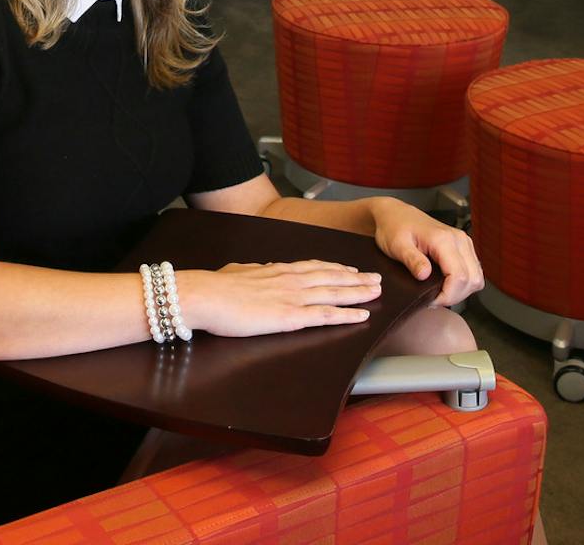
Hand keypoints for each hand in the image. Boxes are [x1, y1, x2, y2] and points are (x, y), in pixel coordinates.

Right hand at [173, 261, 380, 337]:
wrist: (206, 294)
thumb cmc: (216, 286)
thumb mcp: (236, 272)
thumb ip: (250, 272)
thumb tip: (252, 270)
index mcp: (278, 270)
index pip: (313, 267)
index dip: (335, 268)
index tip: (350, 269)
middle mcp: (291, 280)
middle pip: (331, 277)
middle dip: (356, 278)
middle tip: (376, 278)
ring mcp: (293, 297)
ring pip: (335, 293)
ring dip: (359, 292)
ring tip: (377, 291)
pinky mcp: (292, 316)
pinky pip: (327, 315)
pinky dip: (347, 315)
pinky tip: (362, 315)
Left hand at [371, 200, 484, 306]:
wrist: (395, 214)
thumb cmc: (394, 227)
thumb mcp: (397, 246)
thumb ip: (412, 260)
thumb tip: (424, 275)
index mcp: (443, 240)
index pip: (459, 277)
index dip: (447, 295)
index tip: (431, 300)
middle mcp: (458, 240)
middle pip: (472, 279)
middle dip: (455, 296)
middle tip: (434, 299)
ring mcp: (463, 242)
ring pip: (476, 277)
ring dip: (461, 290)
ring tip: (440, 293)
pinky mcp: (463, 247)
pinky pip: (473, 271)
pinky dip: (464, 283)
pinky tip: (446, 284)